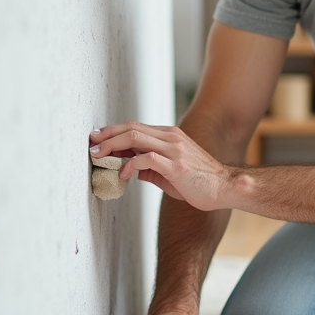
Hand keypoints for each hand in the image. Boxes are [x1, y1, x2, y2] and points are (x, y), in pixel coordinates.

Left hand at [89, 122, 232, 209]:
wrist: (224, 187)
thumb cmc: (199, 181)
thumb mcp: (171, 170)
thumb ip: (151, 166)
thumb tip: (130, 168)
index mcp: (170, 136)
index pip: (135, 127)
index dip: (113, 132)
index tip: (97, 140)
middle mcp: (171, 137)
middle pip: (131, 128)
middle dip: (107, 135)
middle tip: (91, 145)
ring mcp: (174, 149)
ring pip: (135, 138)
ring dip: (113, 146)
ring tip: (100, 156)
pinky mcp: (175, 164)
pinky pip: (146, 158)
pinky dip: (130, 164)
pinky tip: (124, 174)